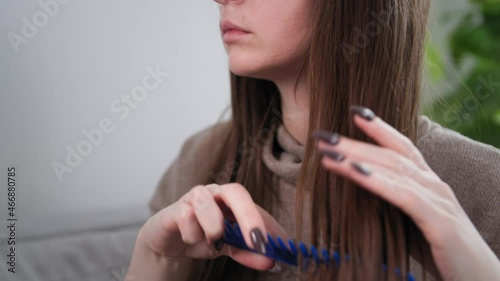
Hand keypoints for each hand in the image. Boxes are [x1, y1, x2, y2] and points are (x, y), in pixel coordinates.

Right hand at [138, 183, 287, 270]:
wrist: (167, 241)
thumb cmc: (199, 236)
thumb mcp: (227, 246)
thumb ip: (246, 251)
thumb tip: (269, 260)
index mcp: (231, 199)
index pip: (253, 204)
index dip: (266, 224)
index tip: (275, 246)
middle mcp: (214, 193)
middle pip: (235, 191)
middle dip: (248, 216)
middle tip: (257, 241)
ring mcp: (193, 198)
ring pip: (207, 204)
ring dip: (213, 229)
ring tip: (210, 241)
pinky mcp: (174, 209)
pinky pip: (186, 217)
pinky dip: (191, 235)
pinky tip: (189, 238)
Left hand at [312, 105, 499, 280]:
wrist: (478, 280)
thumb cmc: (440, 251)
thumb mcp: (409, 222)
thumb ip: (390, 204)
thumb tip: (356, 194)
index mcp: (427, 183)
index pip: (402, 146)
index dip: (378, 128)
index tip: (353, 112)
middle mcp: (434, 185)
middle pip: (390, 155)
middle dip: (354, 142)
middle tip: (321, 134)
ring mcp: (439, 200)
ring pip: (394, 170)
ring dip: (357, 158)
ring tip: (327, 152)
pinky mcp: (440, 222)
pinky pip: (403, 196)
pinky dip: (377, 181)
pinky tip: (354, 172)